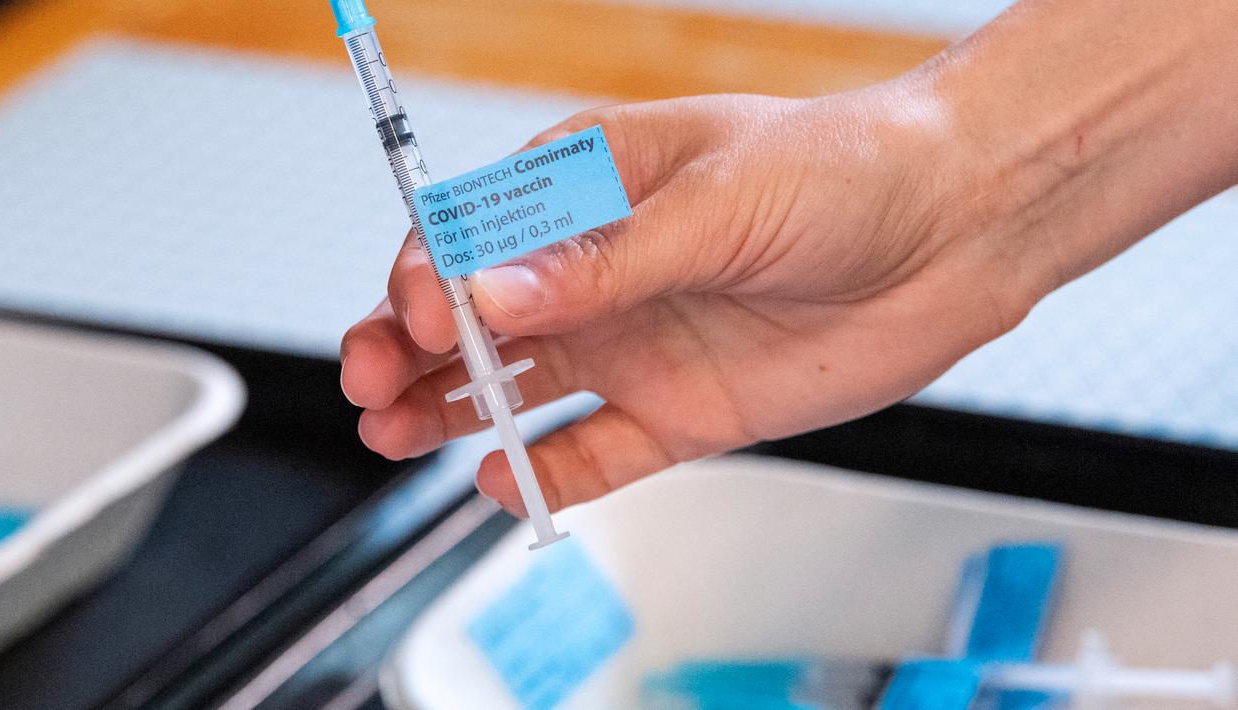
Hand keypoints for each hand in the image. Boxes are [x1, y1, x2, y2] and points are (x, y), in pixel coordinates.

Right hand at [339, 86, 1042, 515]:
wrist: (959, 231)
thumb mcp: (715, 198)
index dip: (429, 272)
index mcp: (594, 185)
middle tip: (366, 378)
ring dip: (451, 407)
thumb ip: (602, 260)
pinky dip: (548, 470)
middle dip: (409, 344)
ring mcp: (636, 340)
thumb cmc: (848, 172)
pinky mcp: (679, 409)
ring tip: (392, 432)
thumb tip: (492, 293)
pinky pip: (596, 450)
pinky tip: (504, 477)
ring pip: (516, 383)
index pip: (477, 231)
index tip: (413, 310)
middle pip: (474, 314)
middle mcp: (602, 268)